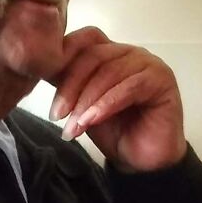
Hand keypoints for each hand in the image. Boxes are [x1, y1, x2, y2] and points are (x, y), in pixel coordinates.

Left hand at [47, 27, 186, 171]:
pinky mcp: (161, 80)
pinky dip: (106, 105)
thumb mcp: (82, 106)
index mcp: (110, 53)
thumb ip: (68, 85)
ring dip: (86, 101)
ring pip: (109, 72)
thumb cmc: (115, 133)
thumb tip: (39, 68)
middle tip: (56, 115)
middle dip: (70, 86)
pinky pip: (129, 87)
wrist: (142, 162)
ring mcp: (148, 64)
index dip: (63, 56)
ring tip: (73, 127)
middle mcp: (129, 53)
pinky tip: (91, 120)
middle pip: (94, 56)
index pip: (85, 40)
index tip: (39, 81)